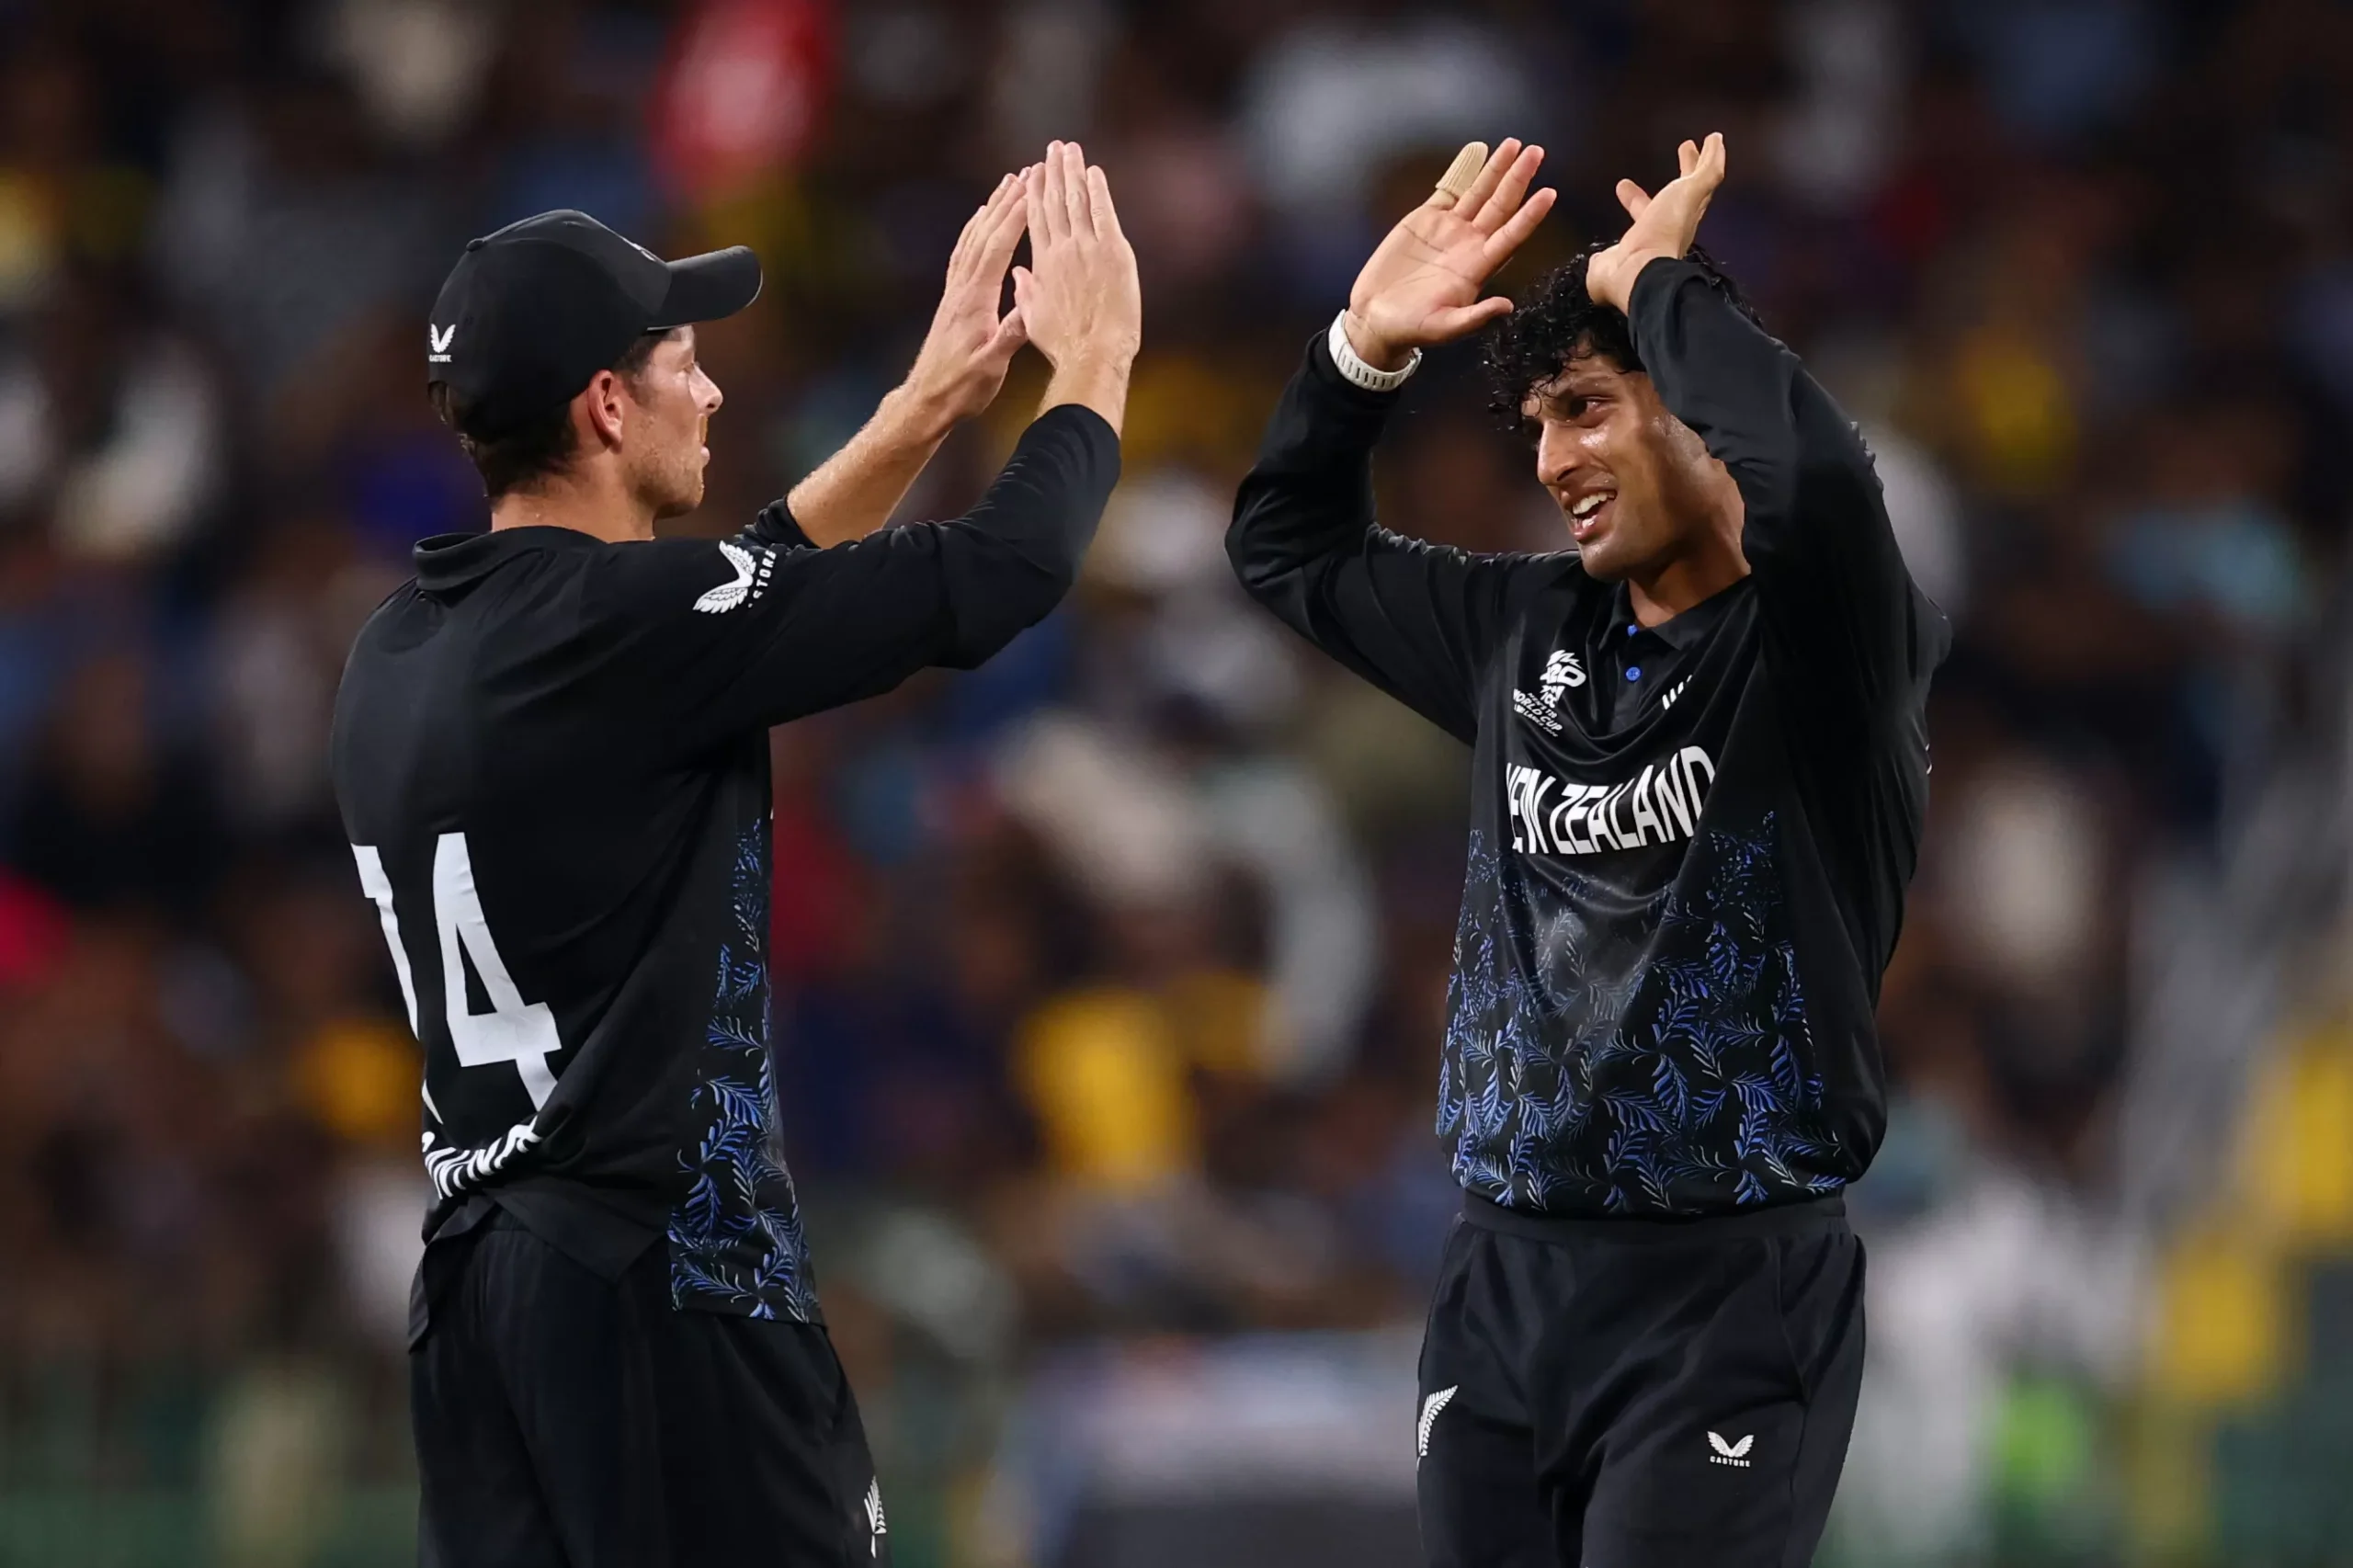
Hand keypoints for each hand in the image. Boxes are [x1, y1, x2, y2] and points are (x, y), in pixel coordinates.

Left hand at [901, 172, 1030, 429]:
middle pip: (984, 233)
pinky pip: (965, 252)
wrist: (928, 398)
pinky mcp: (953, 297)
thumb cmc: (961, 387)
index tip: (1032, 190)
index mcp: (975, 300)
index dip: (1014, 217)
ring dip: (992, 208)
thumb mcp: (991, 367)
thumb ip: (1009, 338)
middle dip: (1006, 201)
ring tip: (1009, 184)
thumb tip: (1029, 312)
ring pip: (973, 237)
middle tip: (1026, 172)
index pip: (997, 248)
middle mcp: (962, 287)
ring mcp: (955, 290)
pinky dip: (976, 229)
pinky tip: (982, 220)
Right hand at [1014, 141, 1140, 373]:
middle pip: (1054, 202)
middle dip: (1052, 172)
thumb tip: (1018, 273)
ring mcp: (1087, 247)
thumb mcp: (1034, 320)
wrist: (1092, 353)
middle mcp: (1061, 249)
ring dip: (1072, 171)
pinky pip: (1103, 212)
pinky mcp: (1113, 251)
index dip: (1034, 193)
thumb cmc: (1063, 344)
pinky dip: (1098, 190)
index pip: (1035, 219)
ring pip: (1076, 200)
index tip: (1031, 173)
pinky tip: (1094, 171)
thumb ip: (1025, 292)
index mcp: (1042, 264)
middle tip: (1052, 148)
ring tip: (1069, 149)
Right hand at [1343, 139, 1556, 370]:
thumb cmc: (1411, 328)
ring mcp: (1449, 229)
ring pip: (1479, 192)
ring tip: (1513, 144)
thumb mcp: (1443, 327)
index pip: (1511, 235)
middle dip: (1518, 178)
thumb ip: (1474, 318)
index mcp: (1477, 267)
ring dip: (1496, 169)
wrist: (1376, 316)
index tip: (1549, 194)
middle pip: (1501, 205)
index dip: (1530, 215)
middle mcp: (1469, 244)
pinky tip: (1476, 151)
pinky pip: (1450, 188)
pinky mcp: (1426, 219)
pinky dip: (1463, 169)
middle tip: (1536, 152)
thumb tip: (1506, 307)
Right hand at [1585, 133, 1725, 313]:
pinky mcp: (1619, 252)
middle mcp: (1667, 228)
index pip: (1696, 183)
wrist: (1633, 272)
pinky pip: (1624, 230)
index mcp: (1686, 214)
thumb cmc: (1663, 231)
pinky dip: (1622, 216)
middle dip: (1681, 171)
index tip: (1692, 144)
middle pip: (1676, 195)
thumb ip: (1706, 172)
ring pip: (1646, 212)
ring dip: (1638, 197)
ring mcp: (1642, 241)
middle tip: (1681, 148)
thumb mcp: (1692, 194)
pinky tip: (1611, 210)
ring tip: (1623, 183)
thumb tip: (1716, 142)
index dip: (1696, 162)